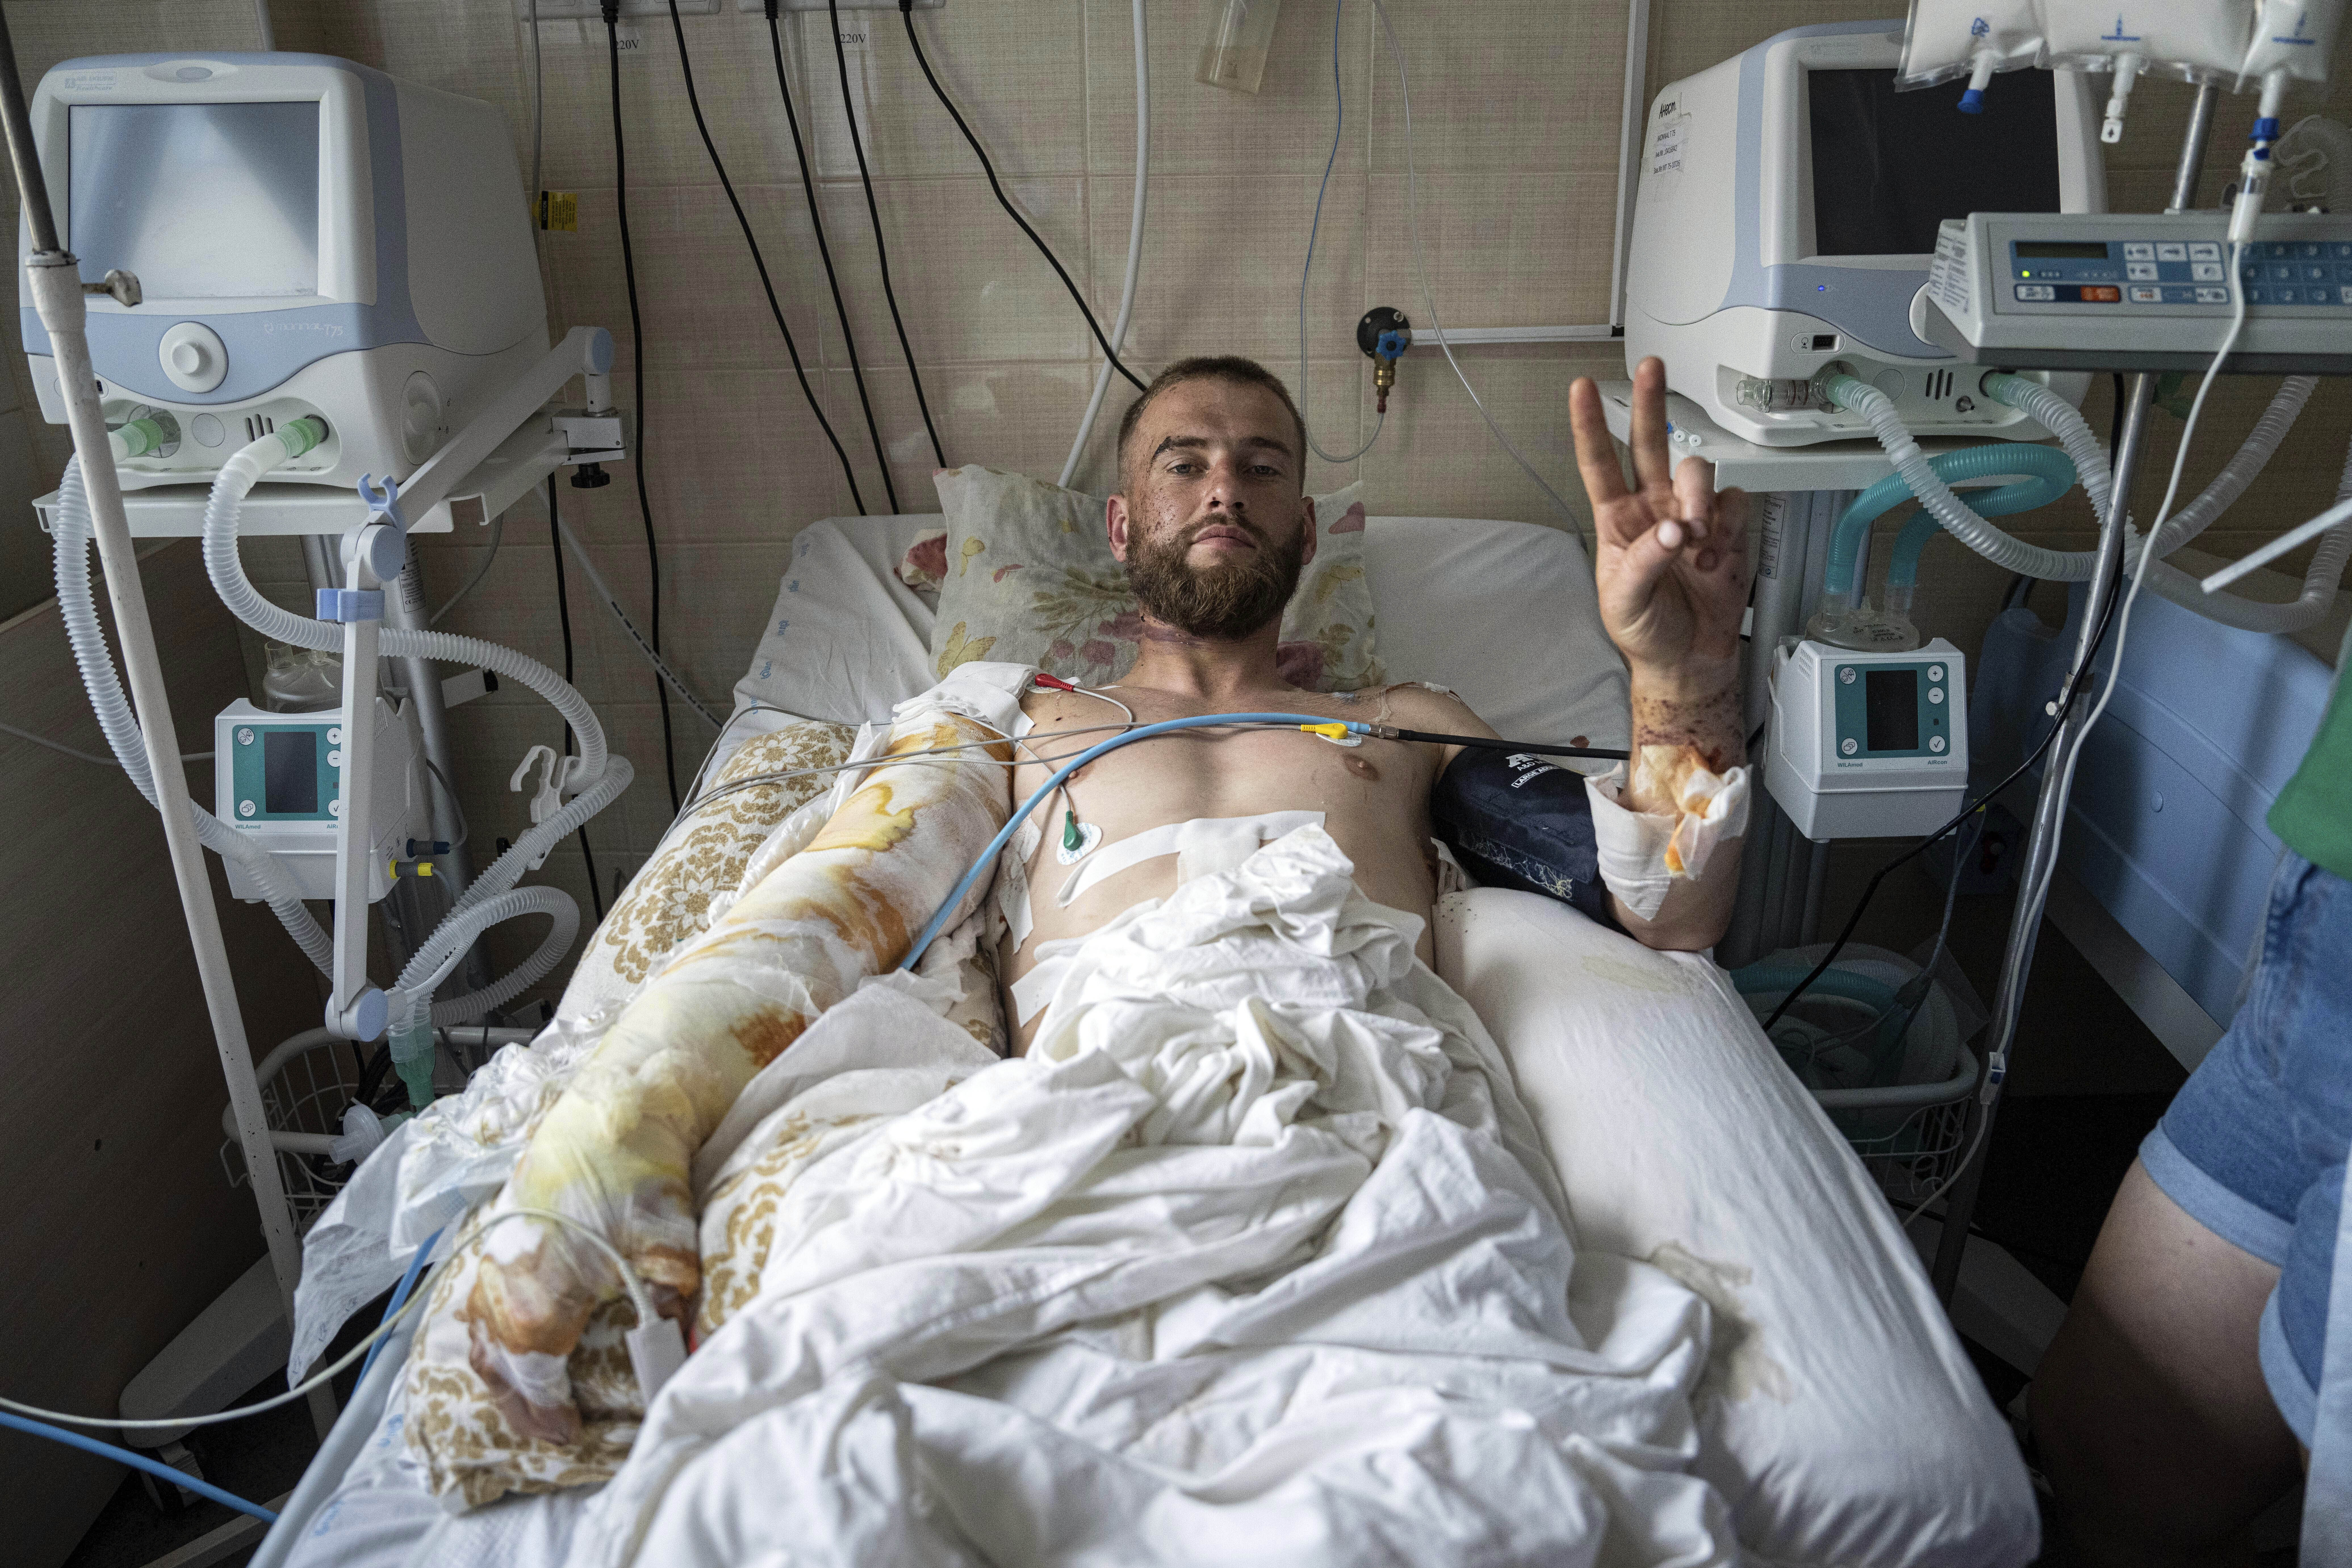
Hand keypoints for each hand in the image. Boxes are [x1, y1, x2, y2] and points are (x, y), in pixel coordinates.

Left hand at [1569, 357, 1750, 684]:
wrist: (1686, 657)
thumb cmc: (1646, 631)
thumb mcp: (1625, 602)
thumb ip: (1644, 563)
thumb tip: (1670, 531)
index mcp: (1617, 518)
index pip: (1599, 462)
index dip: (1589, 425)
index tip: (1581, 388)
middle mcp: (1653, 506)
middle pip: (1650, 441)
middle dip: (1651, 402)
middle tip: (1651, 368)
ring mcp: (1690, 513)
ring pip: (1698, 470)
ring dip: (1698, 497)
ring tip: (1694, 539)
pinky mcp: (1726, 527)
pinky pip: (1733, 501)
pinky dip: (1727, 524)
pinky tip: (1714, 555)